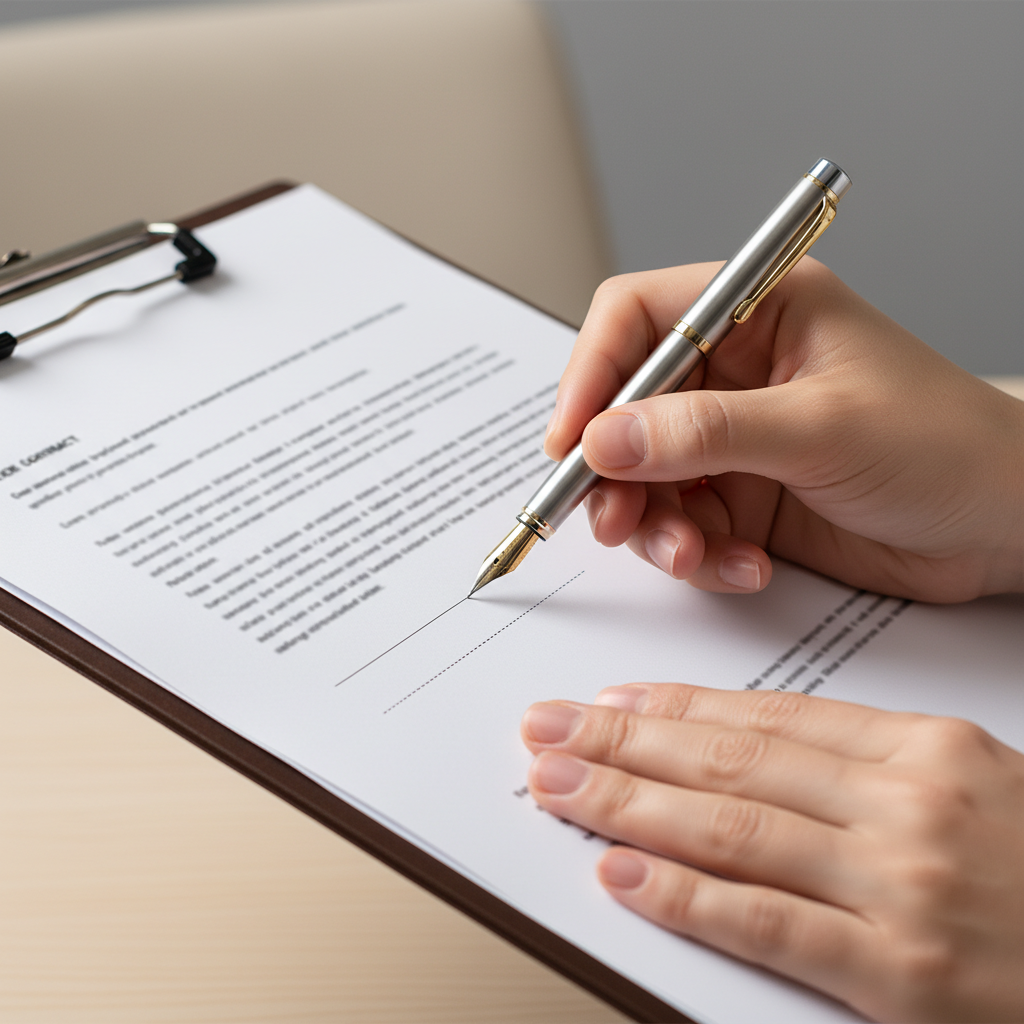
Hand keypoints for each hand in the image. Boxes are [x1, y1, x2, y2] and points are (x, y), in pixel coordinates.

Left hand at [521, 684, 1023, 1021]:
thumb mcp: (967, 780)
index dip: (676, 705)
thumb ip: (862, 763)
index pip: (767, 715)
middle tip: (549, 728)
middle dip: (625, 741)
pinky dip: (686, 896)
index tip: (610, 697)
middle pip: (732, 758)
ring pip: (732, 827)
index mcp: (923, 747)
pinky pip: (768, 923)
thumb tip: (746, 751)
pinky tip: (621, 872)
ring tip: (558, 784)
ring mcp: (901, 885)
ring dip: (629, 802)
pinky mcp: (903, 974)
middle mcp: (905, 803)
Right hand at [544, 260, 1023, 601]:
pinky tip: (743, 567)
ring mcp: (736, 440)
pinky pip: (684, 526)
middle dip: (614, 470)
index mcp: (760, 313)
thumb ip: (707, 433)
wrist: (1009, 529)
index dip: (590, 373)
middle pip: (626, 408)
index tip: (571, 441)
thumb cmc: (948, 446)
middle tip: (614, 518)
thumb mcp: (823, 429)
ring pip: (645, 477)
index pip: (638, 319)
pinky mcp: (745, 498)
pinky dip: (698, 555)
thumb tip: (604, 440)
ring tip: (690, 554)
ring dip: (655, 524)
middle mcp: (737, 372)